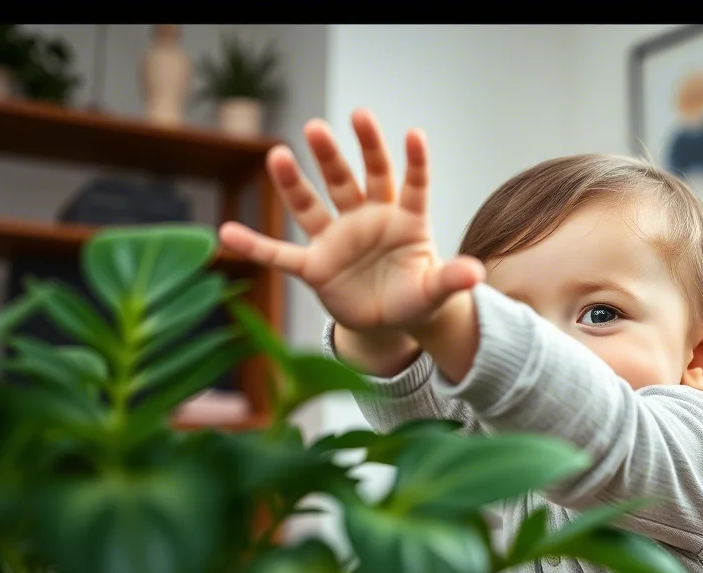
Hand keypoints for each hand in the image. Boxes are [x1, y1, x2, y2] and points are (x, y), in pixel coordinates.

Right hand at [219, 110, 485, 335]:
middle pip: (355, 179)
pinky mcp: (316, 265)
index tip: (414, 134)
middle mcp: (368, 219)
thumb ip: (451, 278)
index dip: (414, 162)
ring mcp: (338, 239)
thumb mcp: (436, 290)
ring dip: (295, 181)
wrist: (393, 318)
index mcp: (405, 220)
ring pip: (314, 204)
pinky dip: (255, 246)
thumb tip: (476, 273)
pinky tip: (226, 232)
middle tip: (324, 125)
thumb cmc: (418, 295)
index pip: (411, 184)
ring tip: (278, 154)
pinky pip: (281, 254)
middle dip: (342, 153)